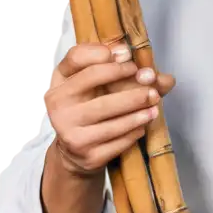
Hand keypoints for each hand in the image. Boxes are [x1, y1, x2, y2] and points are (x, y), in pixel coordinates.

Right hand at [44, 43, 175, 177]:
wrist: (75, 149)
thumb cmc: (87, 103)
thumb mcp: (90, 80)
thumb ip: (115, 65)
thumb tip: (150, 72)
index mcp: (58, 82)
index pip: (77, 60)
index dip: (104, 56)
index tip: (129, 57)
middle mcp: (59, 108)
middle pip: (102, 99)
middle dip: (132, 94)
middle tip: (153, 91)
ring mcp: (71, 134)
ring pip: (113, 124)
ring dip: (138, 115)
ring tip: (154, 108)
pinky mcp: (88, 156)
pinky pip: (119, 142)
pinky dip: (134, 132)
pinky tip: (143, 125)